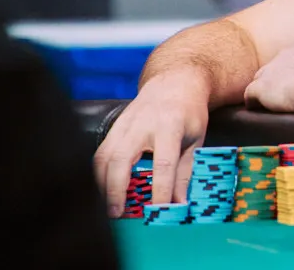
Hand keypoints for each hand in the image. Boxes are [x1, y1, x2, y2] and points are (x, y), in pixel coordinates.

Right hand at [92, 71, 210, 216]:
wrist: (175, 81)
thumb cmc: (189, 112)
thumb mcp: (196, 138)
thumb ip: (186, 171)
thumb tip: (178, 204)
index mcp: (170, 126)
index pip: (163, 163)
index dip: (160, 189)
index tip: (158, 210)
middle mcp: (143, 124)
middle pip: (122, 160)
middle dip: (116, 190)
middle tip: (117, 214)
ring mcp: (124, 124)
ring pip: (103, 157)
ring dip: (101, 185)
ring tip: (107, 207)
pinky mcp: (114, 127)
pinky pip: (100, 153)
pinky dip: (97, 174)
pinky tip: (102, 190)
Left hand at [243, 43, 293, 112]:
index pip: (287, 61)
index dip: (288, 73)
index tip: (292, 82)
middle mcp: (281, 57)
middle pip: (270, 69)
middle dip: (273, 80)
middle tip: (279, 93)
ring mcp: (269, 72)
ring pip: (259, 80)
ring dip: (263, 91)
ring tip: (267, 102)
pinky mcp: (260, 87)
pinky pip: (250, 95)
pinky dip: (253, 103)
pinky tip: (256, 109)